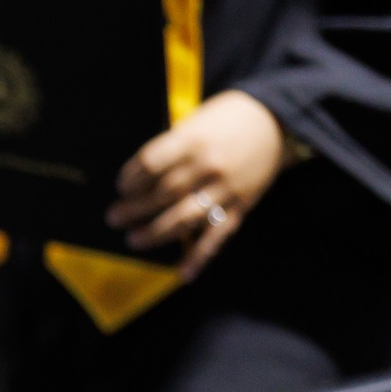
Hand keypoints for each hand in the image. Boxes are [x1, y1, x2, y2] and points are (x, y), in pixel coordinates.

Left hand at [107, 89, 286, 279]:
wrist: (276, 121)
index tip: (121, 186)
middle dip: (134, 209)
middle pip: (162, 193)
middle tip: (114, 218)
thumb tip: (139, 177)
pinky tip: (184, 272)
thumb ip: (171, 147)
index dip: (131, 178)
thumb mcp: (195, 121)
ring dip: (155, 233)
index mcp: (192, 140)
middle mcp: (207, 166)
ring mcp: (225, 189)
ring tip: (133, 240)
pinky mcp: (241, 207)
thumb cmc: (227, 119)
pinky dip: (200, 256)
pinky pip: (218, 236)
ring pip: (184, 218)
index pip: (151, 163)